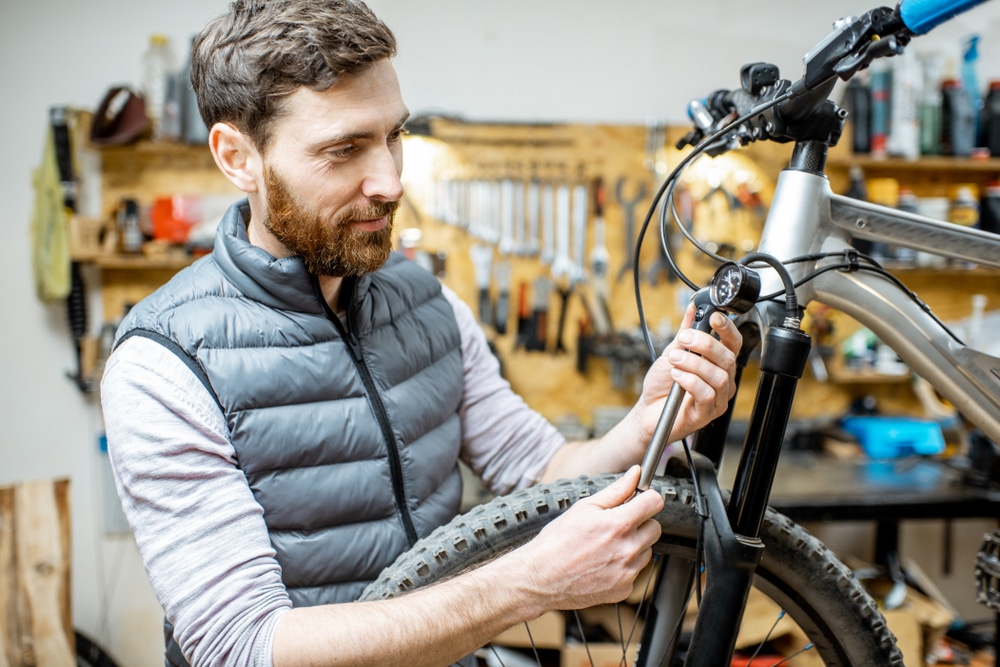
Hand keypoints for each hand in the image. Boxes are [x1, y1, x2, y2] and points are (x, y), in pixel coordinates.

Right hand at [511, 466, 663, 609]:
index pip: (655, 502)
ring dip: (634, 545)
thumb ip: (616, 490)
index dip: (647, 498)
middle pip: (655, 528)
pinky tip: (604, 563)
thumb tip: (636, 473)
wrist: (542, 578)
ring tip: (606, 546)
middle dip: (640, 523)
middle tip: (617, 525)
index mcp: (619, 524)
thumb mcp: (584, 507)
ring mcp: (628, 572)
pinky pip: (636, 571)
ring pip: (647, 550)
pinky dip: (625, 566)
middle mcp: (628, 549)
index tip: (639, 501)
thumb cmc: (558, 541)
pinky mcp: (624, 589)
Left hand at [636, 303, 741, 444]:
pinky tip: (676, 376)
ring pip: (718, 376)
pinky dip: (690, 381)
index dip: (727, 328)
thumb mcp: (672, 352)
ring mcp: (718, 399)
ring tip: (674, 360)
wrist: (647, 411)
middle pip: (728, 358)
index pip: (733, 343)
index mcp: (718, 364)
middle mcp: (723, 381)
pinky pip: (707, 395)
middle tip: (683, 339)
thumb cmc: (662, 385)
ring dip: (694, 363)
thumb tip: (693, 308)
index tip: (713, 316)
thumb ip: (685, 332)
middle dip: (705, 344)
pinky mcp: (707, 414)